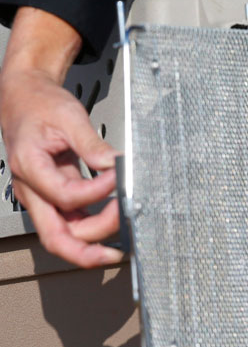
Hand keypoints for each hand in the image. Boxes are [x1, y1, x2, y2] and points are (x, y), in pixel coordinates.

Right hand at [0, 7, 122, 267]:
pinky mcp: (54, 196)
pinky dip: (94, 227)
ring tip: (123, 230)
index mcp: (29, 166)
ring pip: (65, 235)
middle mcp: (31, 189)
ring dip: (95, 239)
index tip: (118, 178)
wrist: (24, 98)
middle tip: (121, 240)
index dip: (96, 193)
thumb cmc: (40, 105)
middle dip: (89, 248)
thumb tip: (112, 164)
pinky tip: (115, 222)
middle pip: (55, 237)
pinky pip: (73, 221)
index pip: (65, 196)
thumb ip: (92, 143)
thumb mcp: (69, 116)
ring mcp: (41, 197)